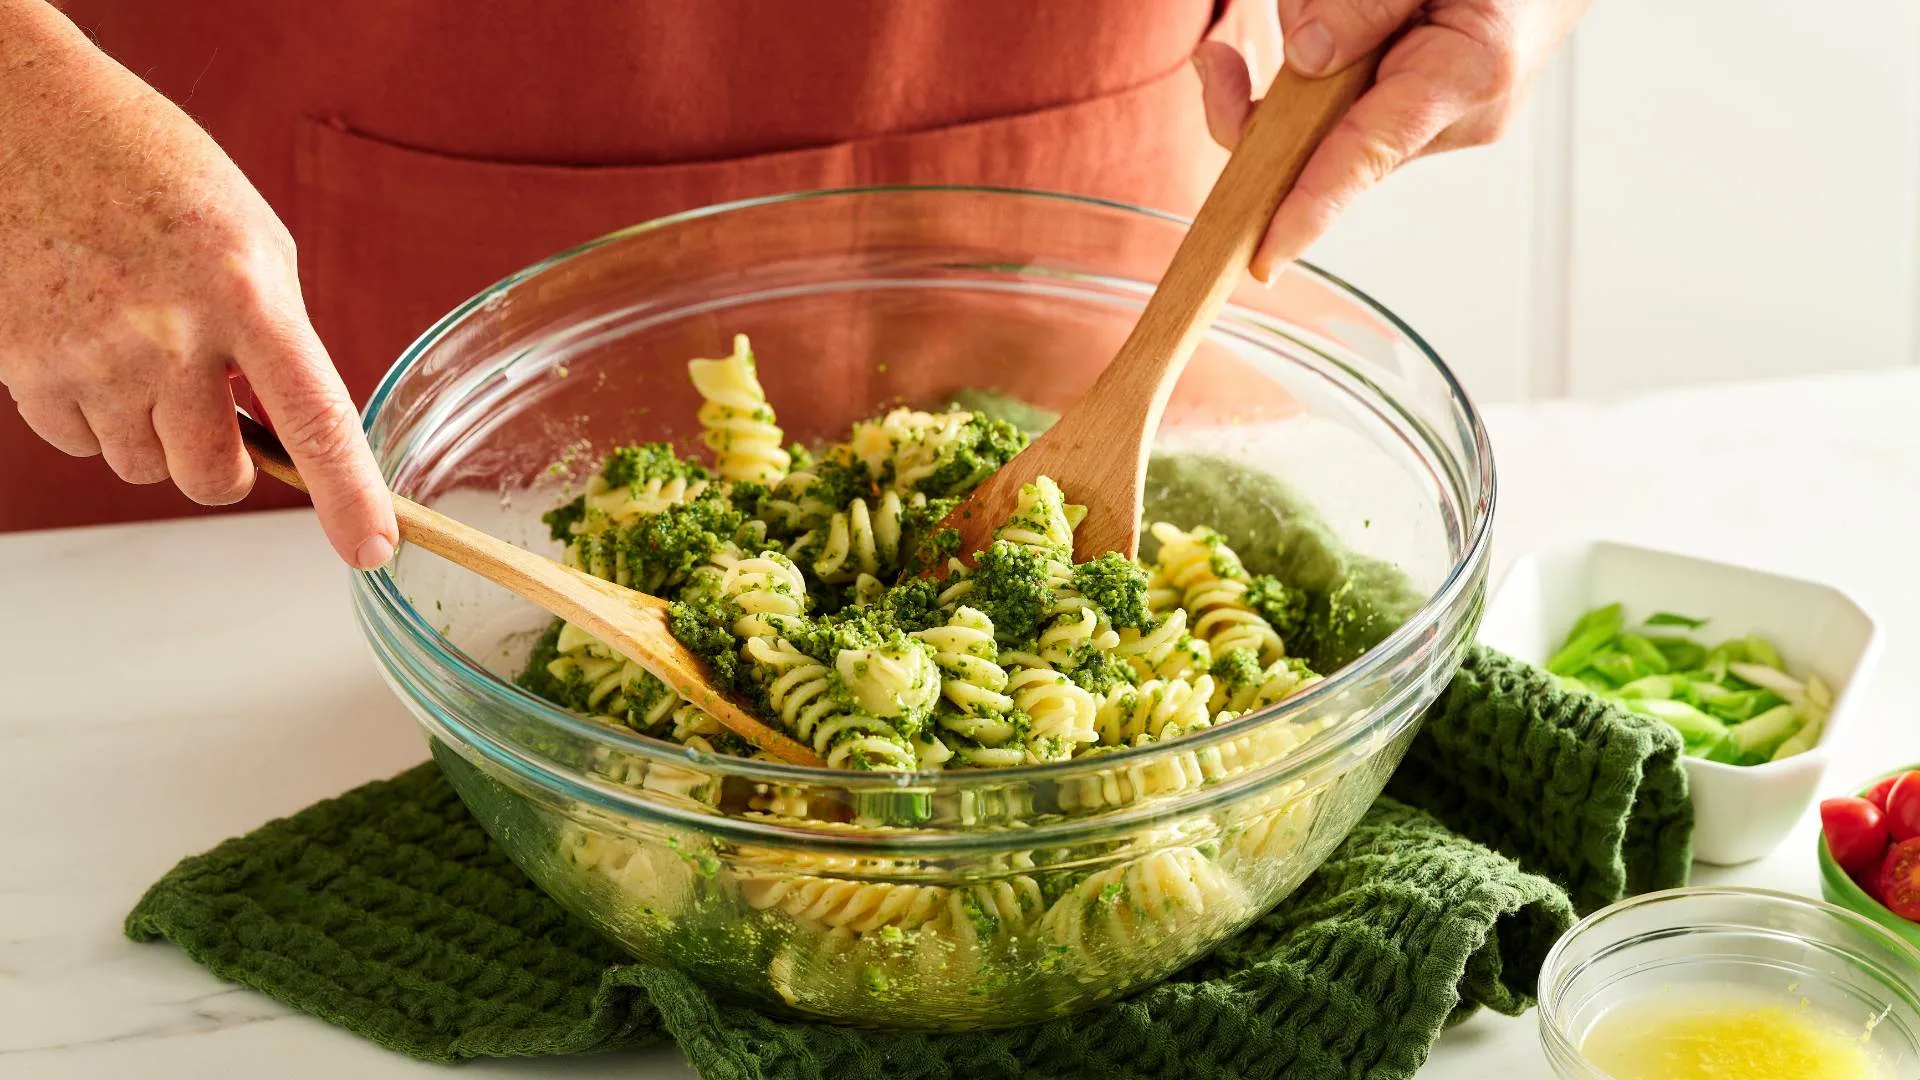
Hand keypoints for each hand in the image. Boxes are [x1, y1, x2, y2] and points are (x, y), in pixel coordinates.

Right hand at [0, 5, 396, 567]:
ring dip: (155, 435)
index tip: (373, 546)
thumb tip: (292, 430)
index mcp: (247, 292)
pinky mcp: (21, 364)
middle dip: (224, 466)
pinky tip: (92, 347)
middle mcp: (168, 332)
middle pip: (211, 477)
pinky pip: (78, 444)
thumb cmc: (156, 171)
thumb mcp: (254, 239)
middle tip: (217, 413)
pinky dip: (93, 418)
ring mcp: (88, 353)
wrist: (29, 119)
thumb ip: (277, 333)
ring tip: (145, 354)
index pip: (314, 420)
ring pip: (142, 467)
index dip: (349, 495)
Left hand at [1196, 0, 1587, 279]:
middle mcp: (1458, 116)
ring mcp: (1443, 121)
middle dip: (1268, 99)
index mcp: (1468, 75)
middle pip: (1324, 143)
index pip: (1364, 155)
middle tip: (1216, 61)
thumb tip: (1305, 59)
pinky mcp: (1426, 113)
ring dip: (1305, 62)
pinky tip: (1334, 22)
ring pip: (1327, 119)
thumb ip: (1367, 4)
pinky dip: (1322, 68)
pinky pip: (1346, 107)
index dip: (1306, 210)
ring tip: (1347, 3)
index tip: (1261, 259)